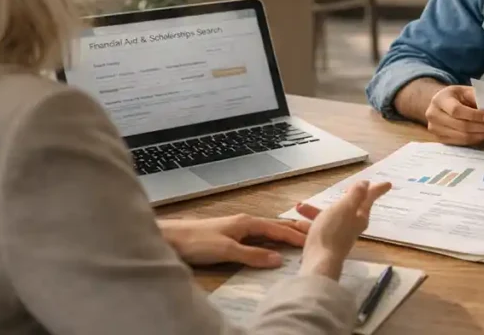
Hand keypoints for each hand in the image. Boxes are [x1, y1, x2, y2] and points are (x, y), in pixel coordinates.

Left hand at [157, 215, 310, 266]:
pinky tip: (271, 245)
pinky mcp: (229, 236)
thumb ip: (253, 255)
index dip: (295, 235)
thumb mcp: (227, 250)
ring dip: (282, 234)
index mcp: (247, 222)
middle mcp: (244, 222)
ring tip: (297, 238)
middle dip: (293, 230)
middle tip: (312, 233)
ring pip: (266, 231)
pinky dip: (269, 240)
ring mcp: (237, 228)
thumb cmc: (197, 241)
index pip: (278, 229)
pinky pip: (257, 237)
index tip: (312, 240)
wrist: (171, 238)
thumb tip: (278, 260)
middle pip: (275, 226)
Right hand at [295, 180, 391, 279]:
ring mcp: (339, 236)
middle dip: (342, 197)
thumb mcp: (344, 208)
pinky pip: (319, 229)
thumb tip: (366, 184)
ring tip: (299, 206)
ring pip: (330, 217)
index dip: (376, 189)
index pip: (369, 198)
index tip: (388, 184)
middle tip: (344, 188)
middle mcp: (352, 226)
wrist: (319, 261)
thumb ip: (355, 195)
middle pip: (350, 207)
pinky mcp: (326, 244)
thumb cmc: (333, 231)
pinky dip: (309, 223)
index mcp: (359, 217)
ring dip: (316, 210)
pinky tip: (298, 223)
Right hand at [424, 85, 483, 144]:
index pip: (457, 110)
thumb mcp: (464, 91)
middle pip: (461, 126)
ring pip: (462, 137)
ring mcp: (434, 129)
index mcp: (440, 100)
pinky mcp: (439, 139)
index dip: (475, 115)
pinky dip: (476, 140)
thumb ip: (476, 97)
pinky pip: (461, 143)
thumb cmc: (456, 97)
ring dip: (482, 136)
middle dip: (483, 128)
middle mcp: (433, 115)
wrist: (439, 105)